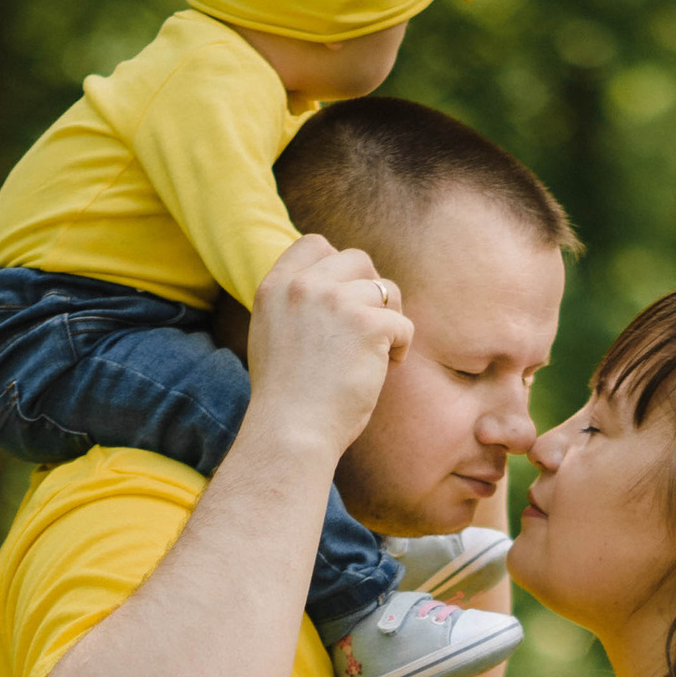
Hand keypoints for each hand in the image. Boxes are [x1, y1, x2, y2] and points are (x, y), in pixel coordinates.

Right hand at [244, 238, 411, 458]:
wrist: (291, 432)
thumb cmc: (286, 400)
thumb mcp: (273, 338)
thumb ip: (296, 307)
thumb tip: (336, 289)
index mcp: (275, 287)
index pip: (314, 244)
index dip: (338, 263)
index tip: (347, 293)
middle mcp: (304, 286)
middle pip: (357, 259)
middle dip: (372, 288)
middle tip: (373, 324)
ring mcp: (336, 301)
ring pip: (386, 289)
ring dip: (389, 319)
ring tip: (380, 354)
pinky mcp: (368, 325)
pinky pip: (403, 323)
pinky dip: (400, 348)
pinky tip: (385, 371)